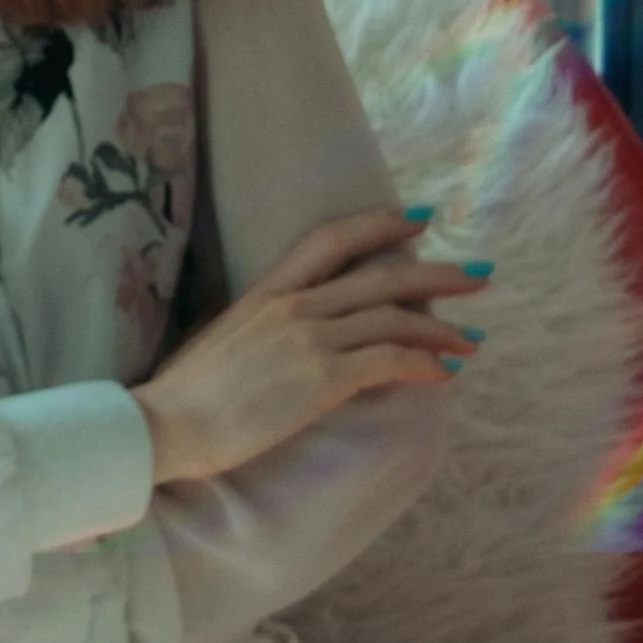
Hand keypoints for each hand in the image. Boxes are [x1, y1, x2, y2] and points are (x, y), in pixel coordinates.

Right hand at [129, 205, 487, 486]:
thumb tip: (291, 339)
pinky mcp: (321, 379)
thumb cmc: (183, 395)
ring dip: (442, 328)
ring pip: (393, 317)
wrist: (164, 424)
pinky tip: (444, 373)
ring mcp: (308, 338)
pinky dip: (424, 364)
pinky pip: (389, 361)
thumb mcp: (224, 340)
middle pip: (380, 275)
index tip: (418, 218)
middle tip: (478, 274)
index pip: (330, 239)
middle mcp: (293, 305)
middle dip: (437, 273)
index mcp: (265, 291)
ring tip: (474, 338)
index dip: (379, 223)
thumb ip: (262, 328)